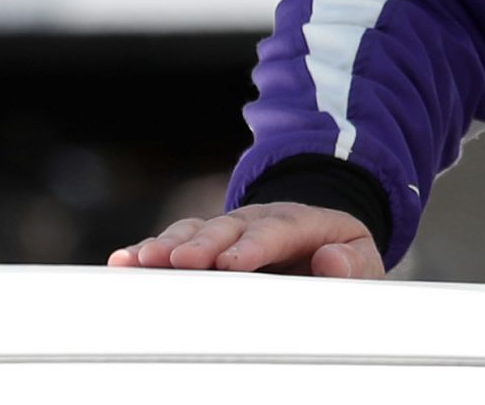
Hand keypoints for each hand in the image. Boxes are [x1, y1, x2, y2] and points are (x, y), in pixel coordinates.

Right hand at [108, 202, 383, 277]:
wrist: (322, 239)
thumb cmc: (340, 257)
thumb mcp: (360, 258)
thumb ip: (353, 264)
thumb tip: (333, 260)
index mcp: (302, 223)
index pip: (278, 230)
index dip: (254, 245)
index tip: (233, 261)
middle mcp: (259, 221)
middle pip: (229, 228)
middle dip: (203, 244)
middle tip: (180, 260)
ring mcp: (229, 230)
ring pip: (196, 232)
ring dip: (168, 246)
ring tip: (142, 261)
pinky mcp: (205, 244)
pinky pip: (175, 245)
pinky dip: (149, 253)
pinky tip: (124, 261)